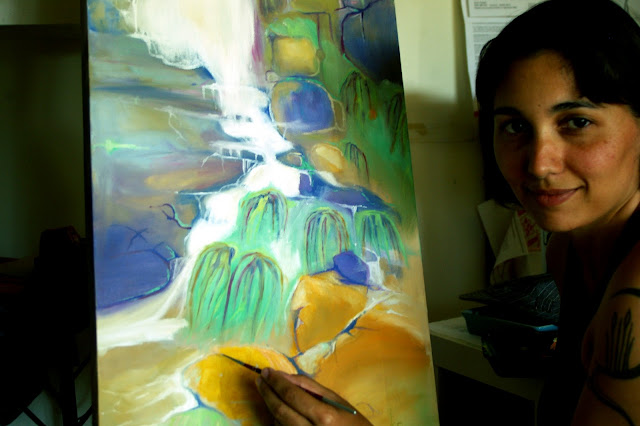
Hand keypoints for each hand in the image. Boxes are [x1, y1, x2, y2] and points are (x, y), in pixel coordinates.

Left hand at [256, 368, 372, 424]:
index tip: (266, 371)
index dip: (276, 382)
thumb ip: (310, 387)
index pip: (292, 395)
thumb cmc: (353, 423)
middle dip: (267, 392)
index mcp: (324, 417)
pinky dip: (277, 420)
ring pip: (278, 422)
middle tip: (260, 379)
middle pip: (280, 409)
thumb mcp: (336, 400)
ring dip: (271, 405)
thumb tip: (285, 377)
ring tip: (268, 391)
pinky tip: (278, 409)